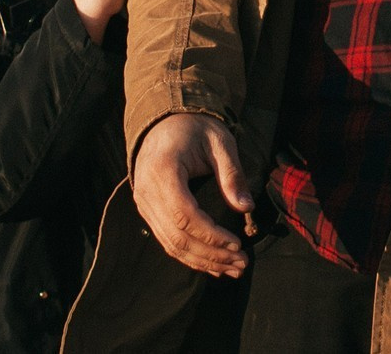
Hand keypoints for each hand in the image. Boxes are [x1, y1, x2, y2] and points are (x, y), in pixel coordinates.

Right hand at [131, 113, 254, 277]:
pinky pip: (167, 240)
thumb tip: (246, 207)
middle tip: (241, 264)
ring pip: (171, 244)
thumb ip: (231, 174)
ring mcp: (144, 204)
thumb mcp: (219, 142)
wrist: (164, 122)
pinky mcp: (149, 211)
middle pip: (177, 236)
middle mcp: (147, 191)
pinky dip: (190, 256)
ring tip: (232, 268)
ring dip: (202, 261)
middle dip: (211, 255)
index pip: (184, 215)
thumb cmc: (194, 129)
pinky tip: (213, 264)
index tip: (237, 245)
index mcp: (163, 170)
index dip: (210, 235)